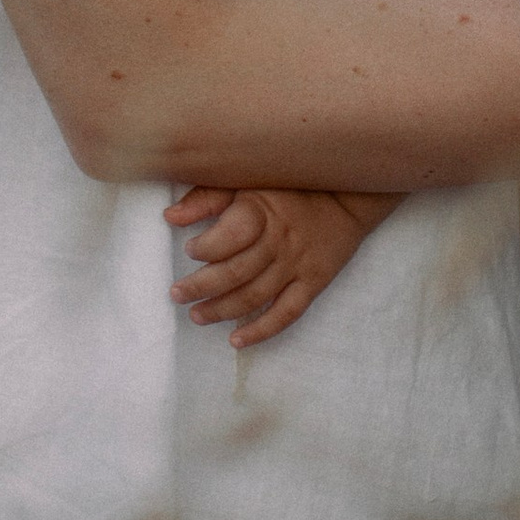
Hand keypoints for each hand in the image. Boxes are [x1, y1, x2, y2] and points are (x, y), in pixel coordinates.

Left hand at [163, 183, 397, 348]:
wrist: (349, 195)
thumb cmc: (291, 184)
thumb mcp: (249, 179)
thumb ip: (208, 197)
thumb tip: (170, 216)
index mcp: (261, 211)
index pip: (228, 238)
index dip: (204, 248)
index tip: (189, 250)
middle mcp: (278, 242)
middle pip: (235, 272)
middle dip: (201, 287)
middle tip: (177, 294)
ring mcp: (296, 266)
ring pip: (254, 296)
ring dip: (221, 310)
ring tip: (196, 316)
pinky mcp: (313, 283)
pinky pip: (286, 313)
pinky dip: (261, 331)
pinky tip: (236, 340)